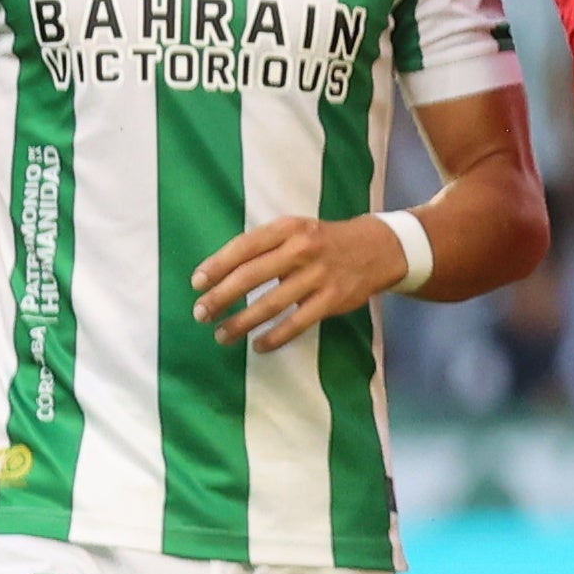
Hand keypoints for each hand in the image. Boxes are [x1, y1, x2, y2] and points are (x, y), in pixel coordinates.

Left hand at [190, 210, 412, 350]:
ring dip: (242, 322)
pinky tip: (258, 345)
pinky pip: (298, 323)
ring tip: (221, 335)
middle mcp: (301, 249)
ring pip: (271, 303)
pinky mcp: (332, 300)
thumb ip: (264, 247)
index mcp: (287, 228)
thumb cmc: (323, 241)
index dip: (217, 265)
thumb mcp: (295, 230)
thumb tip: (221, 274)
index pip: (244, 246)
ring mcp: (318, 276)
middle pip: (252, 276)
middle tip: (201, 313)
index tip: (196, 283)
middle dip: (221, 297)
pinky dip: (275, 337)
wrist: (376, 249)